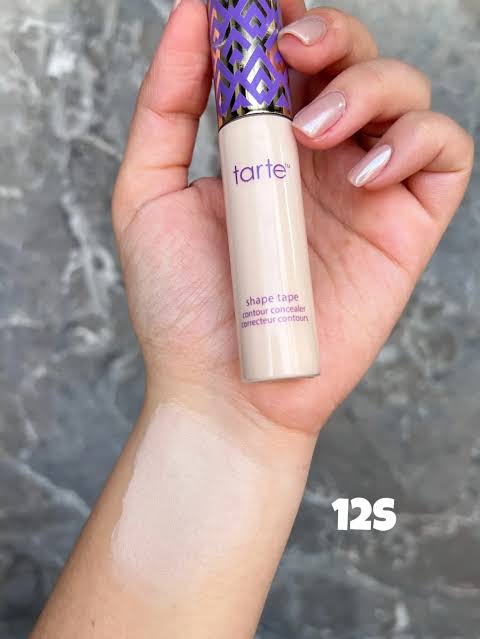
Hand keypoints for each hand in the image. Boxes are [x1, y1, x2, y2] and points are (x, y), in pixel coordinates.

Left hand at [113, 0, 472, 434]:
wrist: (223, 386)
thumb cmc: (182, 302)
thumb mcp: (148, 193)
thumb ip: (167, 106)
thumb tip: (189, 17)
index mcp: (263, 147)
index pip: (290, 59)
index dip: (284, 20)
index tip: (258, 9)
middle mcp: (319, 161)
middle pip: (354, 59)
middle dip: (331, 35)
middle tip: (292, 51)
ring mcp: (366, 191)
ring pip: (405, 94)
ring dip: (367, 86)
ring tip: (313, 132)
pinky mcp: (406, 228)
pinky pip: (446, 154)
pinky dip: (417, 139)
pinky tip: (367, 169)